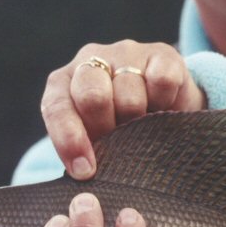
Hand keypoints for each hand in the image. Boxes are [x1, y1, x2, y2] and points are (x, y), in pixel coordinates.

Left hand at [40, 40, 206, 178]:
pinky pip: (161, 81)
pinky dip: (165, 102)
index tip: (85, 171)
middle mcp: (91, 60)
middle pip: (92, 96)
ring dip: (140, 122)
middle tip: (121, 144)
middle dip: (107, 128)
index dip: (70, 141)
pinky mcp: (162, 54)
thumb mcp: (96, 141)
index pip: (57, 108)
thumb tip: (86, 173)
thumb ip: (84, 150)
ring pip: (130, 96)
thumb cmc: (122, 131)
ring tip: (145, 127)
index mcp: (64, 83)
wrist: (169, 112)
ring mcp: (126, 53)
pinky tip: (164, 109)